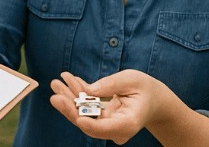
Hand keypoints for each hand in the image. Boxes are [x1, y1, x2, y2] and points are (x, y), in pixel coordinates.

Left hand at [50, 70, 208, 145]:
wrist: (153, 99)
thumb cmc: (146, 88)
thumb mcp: (133, 79)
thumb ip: (112, 84)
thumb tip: (89, 89)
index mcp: (128, 123)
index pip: (105, 128)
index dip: (90, 124)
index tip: (77, 116)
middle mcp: (115, 128)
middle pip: (88, 122)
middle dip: (70, 107)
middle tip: (55, 93)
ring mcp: (107, 125)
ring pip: (83, 115)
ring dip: (68, 98)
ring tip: (56, 82)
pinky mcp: (101, 118)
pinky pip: (85, 108)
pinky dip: (76, 94)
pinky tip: (67, 80)